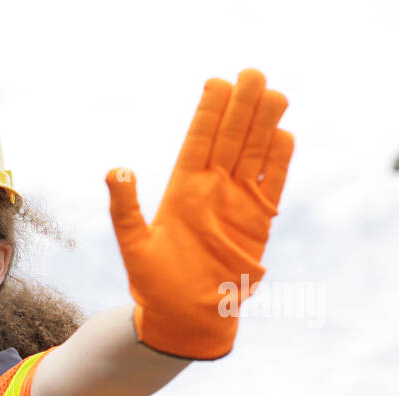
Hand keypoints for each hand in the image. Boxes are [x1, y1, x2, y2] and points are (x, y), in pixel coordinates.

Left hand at [105, 68, 294, 359]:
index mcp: (182, 191)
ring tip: (273, 94)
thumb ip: (125, 209)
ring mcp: (237, 204)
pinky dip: (278, 162)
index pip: (198, 142)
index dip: (208, 113)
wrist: (185, 319)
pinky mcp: (258, 223)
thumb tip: (115, 170)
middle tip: (253, 74)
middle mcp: (212, 192)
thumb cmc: (154, 287)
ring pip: (255, 155)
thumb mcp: (133, 245)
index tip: (217, 83)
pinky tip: (283, 134)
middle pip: (231, 140)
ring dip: (264, 125)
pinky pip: (272, 185)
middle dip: (241, 107)